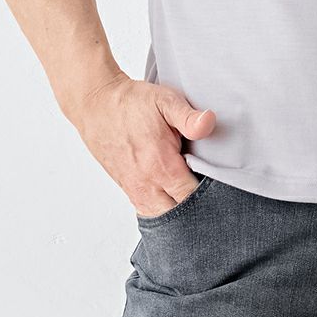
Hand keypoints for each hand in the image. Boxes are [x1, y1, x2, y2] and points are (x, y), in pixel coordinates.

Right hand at [69, 72, 216, 216]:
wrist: (97, 105)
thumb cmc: (133, 103)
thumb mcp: (166, 101)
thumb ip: (189, 117)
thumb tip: (209, 122)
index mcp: (160, 165)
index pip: (191, 196)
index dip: (209, 194)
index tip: (219, 183)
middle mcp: (146, 183)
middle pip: (178, 213)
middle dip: (196, 206)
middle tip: (208, 189)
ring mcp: (134, 188)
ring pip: (161, 215)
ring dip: (177, 209)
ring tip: (190, 192)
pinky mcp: (126, 187)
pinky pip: (147, 210)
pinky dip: (162, 208)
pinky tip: (172, 195)